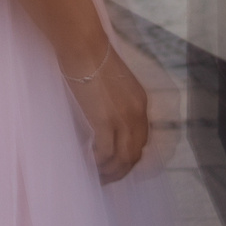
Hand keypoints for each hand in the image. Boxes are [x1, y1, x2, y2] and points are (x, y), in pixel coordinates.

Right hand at [66, 43, 151, 182]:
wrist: (83, 46)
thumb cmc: (91, 57)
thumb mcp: (113, 82)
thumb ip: (115, 101)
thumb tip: (105, 117)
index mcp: (140, 103)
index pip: (141, 140)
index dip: (130, 157)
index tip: (118, 165)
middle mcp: (137, 114)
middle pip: (134, 154)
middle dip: (121, 171)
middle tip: (107, 179)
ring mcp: (123, 120)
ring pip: (122, 159)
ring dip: (110, 173)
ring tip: (97, 178)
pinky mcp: (106, 122)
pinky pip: (106, 154)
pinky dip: (99, 164)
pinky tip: (89, 165)